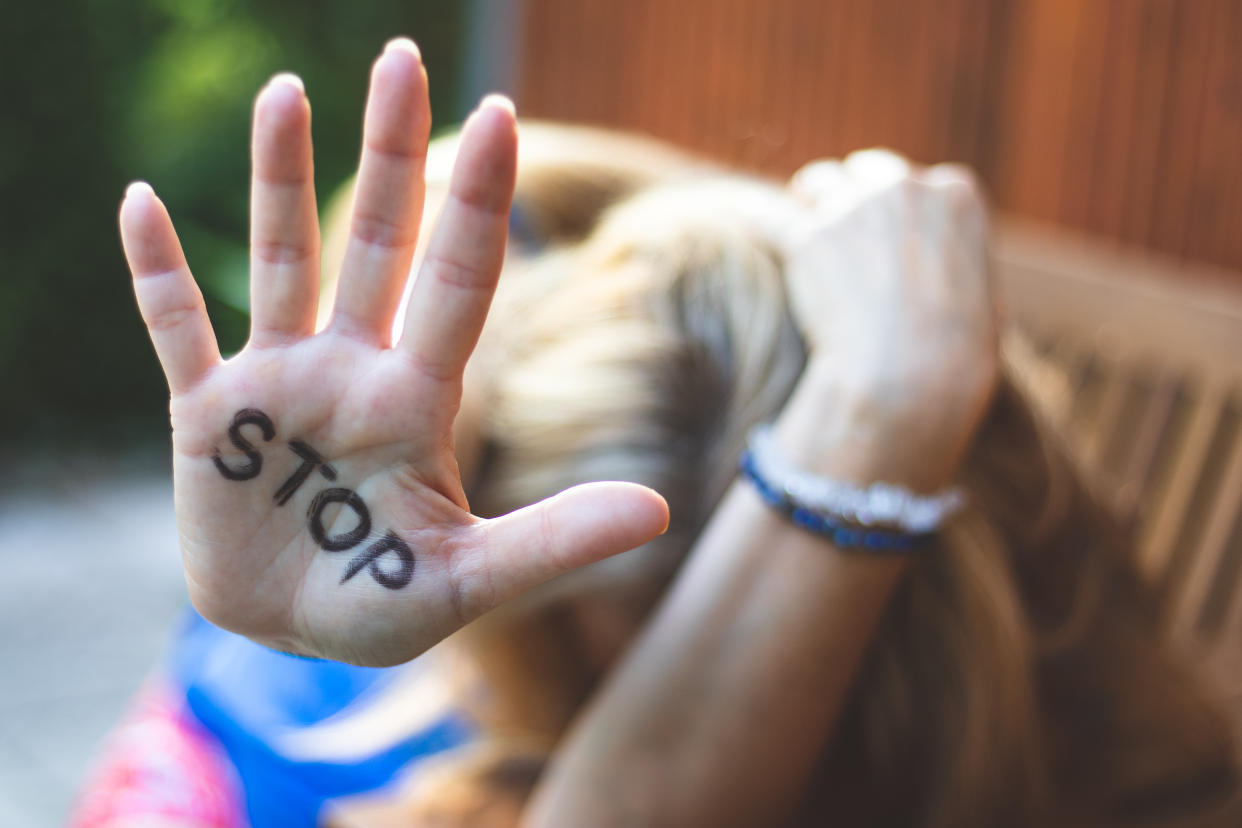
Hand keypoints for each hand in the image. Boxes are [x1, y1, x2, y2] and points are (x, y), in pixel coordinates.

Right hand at [119, 38, 667, 666]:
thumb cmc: (386, 609)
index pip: (459, 281)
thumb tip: (664, 512)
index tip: (501, 116)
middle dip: (392, 153)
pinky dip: (156, 272)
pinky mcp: (209, 414)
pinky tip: (141, 204)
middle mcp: (353, 371)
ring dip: (280, 178)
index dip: (480, 202)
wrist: (296, 636)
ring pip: (284, 262)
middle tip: (405, 60)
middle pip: (380, 242)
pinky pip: (177, 328)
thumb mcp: (471, 581)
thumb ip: (554, 543)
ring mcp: (279, 384)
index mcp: (417, 403)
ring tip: (289, 90)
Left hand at [774, 149, 998, 490]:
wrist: (911, 380)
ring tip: (797, 232)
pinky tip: (745, 216)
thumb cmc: (955, 356)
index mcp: (956, 195)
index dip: (893, 209)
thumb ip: (966, 273)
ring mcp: (853, 209)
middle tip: (835, 231)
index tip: (881, 234)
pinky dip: (754, 215)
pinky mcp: (807, 237)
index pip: (914, 182)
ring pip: (816, 183)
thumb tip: (969, 287)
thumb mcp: (985, 304)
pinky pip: (766, 212)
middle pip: (863, 172)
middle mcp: (904, 188)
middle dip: (849, 195)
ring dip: (807, 205)